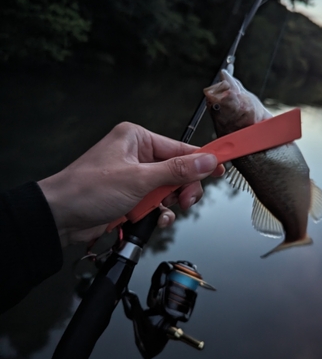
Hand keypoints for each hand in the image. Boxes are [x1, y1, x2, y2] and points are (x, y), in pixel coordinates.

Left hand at [38, 122, 223, 245]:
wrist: (60, 217)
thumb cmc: (88, 189)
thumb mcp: (139, 179)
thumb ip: (176, 171)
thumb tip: (206, 161)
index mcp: (138, 139)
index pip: (181, 148)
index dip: (203, 159)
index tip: (224, 164)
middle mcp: (137, 155)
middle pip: (177, 171)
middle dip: (183, 188)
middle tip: (185, 201)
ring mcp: (134, 177)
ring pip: (168, 190)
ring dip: (168, 204)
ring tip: (160, 211)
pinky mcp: (130, 196)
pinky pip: (155, 203)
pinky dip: (156, 213)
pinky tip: (152, 219)